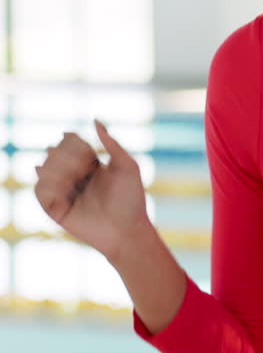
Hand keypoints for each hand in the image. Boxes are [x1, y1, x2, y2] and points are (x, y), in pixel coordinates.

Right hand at [34, 120, 148, 262]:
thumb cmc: (132, 200)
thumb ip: (111, 143)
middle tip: (83, 168)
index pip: (71, 144)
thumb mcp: (127, 166)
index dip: (72, 142)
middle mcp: (76, 178)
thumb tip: (95, 120)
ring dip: (56, 169)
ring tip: (75, 178)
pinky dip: (47, 185)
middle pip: (56, 154)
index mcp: (91, 166)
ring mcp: (65, 194)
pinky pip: (40, 191)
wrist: (128, 231)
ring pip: (45, 170)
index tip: (86, 154)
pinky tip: (64, 188)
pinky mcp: (57, 210)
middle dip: (65, 156)